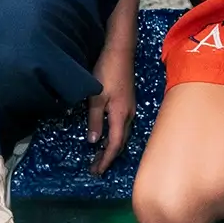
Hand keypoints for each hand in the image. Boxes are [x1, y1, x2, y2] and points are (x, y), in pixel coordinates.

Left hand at [86, 40, 135, 174]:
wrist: (120, 52)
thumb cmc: (107, 72)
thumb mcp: (96, 97)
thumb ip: (95, 120)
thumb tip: (94, 142)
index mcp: (121, 115)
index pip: (115, 145)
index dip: (106, 159)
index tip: (97, 171)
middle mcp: (128, 114)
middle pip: (120, 142)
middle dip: (108, 157)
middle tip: (95, 168)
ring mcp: (129, 108)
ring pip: (122, 134)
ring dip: (111, 146)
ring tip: (98, 155)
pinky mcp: (127, 102)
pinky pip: (122, 125)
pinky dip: (113, 135)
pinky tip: (106, 134)